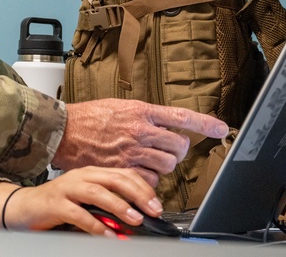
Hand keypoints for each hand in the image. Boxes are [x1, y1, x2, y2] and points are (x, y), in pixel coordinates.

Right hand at [0, 167, 162, 234]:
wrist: (22, 207)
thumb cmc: (56, 204)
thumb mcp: (85, 199)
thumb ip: (107, 202)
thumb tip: (136, 214)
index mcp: (90, 173)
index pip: (123, 174)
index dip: (143, 187)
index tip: (157, 205)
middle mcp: (80, 177)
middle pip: (114, 179)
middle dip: (137, 194)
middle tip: (152, 211)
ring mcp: (66, 189)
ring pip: (97, 192)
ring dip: (119, 206)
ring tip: (134, 219)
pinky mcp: (55, 204)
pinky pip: (78, 214)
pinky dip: (95, 226)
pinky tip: (107, 235)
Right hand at [49, 99, 228, 185]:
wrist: (64, 131)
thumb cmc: (88, 117)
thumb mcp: (118, 106)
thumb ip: (143, 115)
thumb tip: (164, 122)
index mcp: (140, 111)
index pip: (180, 116)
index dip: (205, 124)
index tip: (221, 128)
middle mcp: (139, 130)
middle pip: (178, 145)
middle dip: (178, 150)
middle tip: (169, 149)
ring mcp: (132, 151)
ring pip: (167, 164)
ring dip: (164, 165)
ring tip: (151, 160)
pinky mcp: (123, 169)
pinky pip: (149, 180)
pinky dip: (148, 179)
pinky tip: (138, 171)